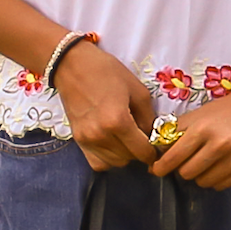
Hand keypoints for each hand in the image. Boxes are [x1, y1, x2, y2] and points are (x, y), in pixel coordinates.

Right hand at [54, 39, 159, 170]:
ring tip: (129, 139)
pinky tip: (114, 144)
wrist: (72, 67)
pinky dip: (108, 158)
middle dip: (140, 152)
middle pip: (129, 159)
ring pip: (113, 163)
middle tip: (144, 139)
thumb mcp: (138, 91)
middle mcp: (100, 135)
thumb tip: (154, 136)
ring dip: (125, 155)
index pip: (142, 151)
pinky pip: (96, 162)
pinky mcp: (77, 140)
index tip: (158, 146)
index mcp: (117, 121)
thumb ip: (148, 118)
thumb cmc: (108, 73)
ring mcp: (86, 140)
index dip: (154, 151)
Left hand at [152, 88, 230, 188]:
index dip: (160, 167)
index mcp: (203, 130)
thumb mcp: (195, 117)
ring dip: (201, 175)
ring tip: (208, 161)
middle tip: (189, 160)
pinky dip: (217, 178)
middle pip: (187, 174)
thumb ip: (172, 137)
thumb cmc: (222, 113)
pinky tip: (222, 164)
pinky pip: (221, 185)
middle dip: (183, 168)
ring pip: (204, 182)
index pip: (172, 159)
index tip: (158, 168)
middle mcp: (222, 145)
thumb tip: (153, 164)